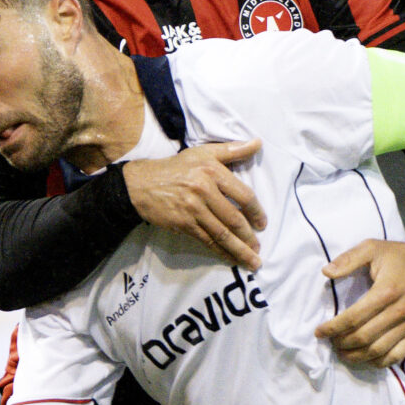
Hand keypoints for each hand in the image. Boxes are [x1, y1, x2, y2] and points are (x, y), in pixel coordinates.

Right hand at [124, 140, 264, 269]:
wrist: (141, 184)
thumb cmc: (176, 167)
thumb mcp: (203, 152)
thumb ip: (232, 149)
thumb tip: (258, 143)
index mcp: (212, 171)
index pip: (243, 194)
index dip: (256, 211)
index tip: (262, 223)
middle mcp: (204, 190)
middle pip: (234, 218)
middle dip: (249, 236)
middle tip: (259, 249)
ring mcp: (193, 209)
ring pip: (222, 233)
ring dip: (239, 249)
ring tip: (252, 261)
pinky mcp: (183, 223)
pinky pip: (206, 240)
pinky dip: (220, 251)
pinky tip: (230, 258)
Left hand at [315, 238, 404, 367]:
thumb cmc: (403, 257)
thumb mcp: (374, 248)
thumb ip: (349, 259)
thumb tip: (326, 272)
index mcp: (385, 292)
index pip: (352, 318)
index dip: (332, 328)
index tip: (319, 331)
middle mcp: (398, 312)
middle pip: (363, 337)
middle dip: (341, 343)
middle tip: (331, 342)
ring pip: (377, 350)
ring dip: (356, 356)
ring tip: (343, 352)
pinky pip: (396, 355)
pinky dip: (378, 362)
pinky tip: (366, 358)